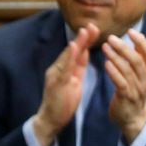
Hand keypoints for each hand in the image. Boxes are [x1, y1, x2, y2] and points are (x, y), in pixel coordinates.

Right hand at [34, 23, 96, 145]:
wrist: (50, 120)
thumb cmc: (62, 102)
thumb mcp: (74, 82)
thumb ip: (78, 67)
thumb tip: (84, 51)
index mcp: (64, 69)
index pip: (77, 52)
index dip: (85, 40)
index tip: (94, 29)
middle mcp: (58, 68)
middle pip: (72, 50)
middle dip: (83, 37)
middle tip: (92, 25)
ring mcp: (56, 75)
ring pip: (68, 56)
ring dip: (77, 43)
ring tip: (85, 31)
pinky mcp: (56, 83)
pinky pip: (64, 68)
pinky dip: (69, 57)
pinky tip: (74, 47)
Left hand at [102, 30, 145, 141]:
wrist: (134, 119)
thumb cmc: (133, 93)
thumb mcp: (139, 76)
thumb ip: (137, 59)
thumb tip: (137, 38)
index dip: (141, 41)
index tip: (130, 31)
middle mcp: (145, 80)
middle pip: (137, 60)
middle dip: (124, 47)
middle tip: (111, 38)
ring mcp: (137, 89)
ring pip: (128, 70)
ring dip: (116, 57)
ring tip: (105, 47)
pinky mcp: (126, 98)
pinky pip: (121, 83)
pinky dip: (114, 72)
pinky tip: (107, 63)